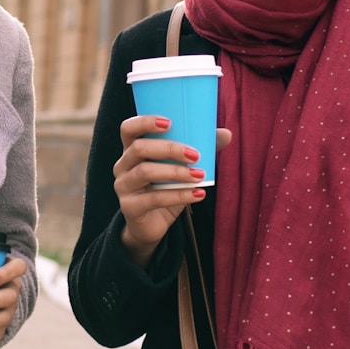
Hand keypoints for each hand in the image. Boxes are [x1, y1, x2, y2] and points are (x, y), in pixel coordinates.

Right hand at [113, 117, 229, 266]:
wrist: (150, 225)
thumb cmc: (164, 189)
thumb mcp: (179, 168)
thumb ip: (198, 149)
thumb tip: (226, 134)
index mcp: (132, 150)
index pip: (129, 129)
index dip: (145, 122)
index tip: (169, 122)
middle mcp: (123, 165)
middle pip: (139, 148)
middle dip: (168, 148)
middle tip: (195, 154)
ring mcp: (123, 186)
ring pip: (145, 172)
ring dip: (175, 172)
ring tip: (199, 175)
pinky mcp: (130, 207)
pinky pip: (154, 199)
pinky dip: (179, 195)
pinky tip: (198, 194)